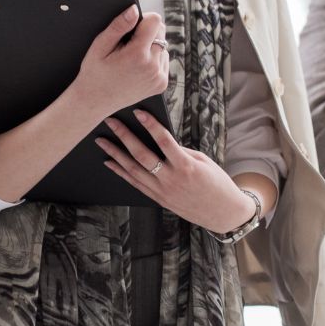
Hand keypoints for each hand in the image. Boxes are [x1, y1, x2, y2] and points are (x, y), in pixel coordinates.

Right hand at [69, 8, 167, 120]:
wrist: (95, 101)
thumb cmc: (94, 71)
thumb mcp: (100, 46)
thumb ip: (118, 26)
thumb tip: (134, 10)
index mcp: (137, 54)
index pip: (155, 21)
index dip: (143, 18)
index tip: (132, 26)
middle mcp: (153, 66)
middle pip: (162, 32)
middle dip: (147, 32)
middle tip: (128, 43)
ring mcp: (159, 77)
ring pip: (163, 47)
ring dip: (151, 47)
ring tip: (131, 58)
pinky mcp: (161, 84)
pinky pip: (163, 61)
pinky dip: (153, 60)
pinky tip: (137, 67)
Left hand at [96, 110, 255, 234]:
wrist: (222, 213)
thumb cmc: (216, 183)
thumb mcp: (203, 161)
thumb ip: (180, 151)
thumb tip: (159, 139)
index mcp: (186, 166)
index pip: (164, 141)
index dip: (150, 125)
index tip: (138, 112)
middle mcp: (171, 180)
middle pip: (142, 155)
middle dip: (124, 137)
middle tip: (110, 122)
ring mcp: (163, 192)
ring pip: (133, 171)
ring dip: (115, 154)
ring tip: (102, 141)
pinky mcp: (159, 199)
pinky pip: (136, 184)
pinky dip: (121, 172)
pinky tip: (110, 162)